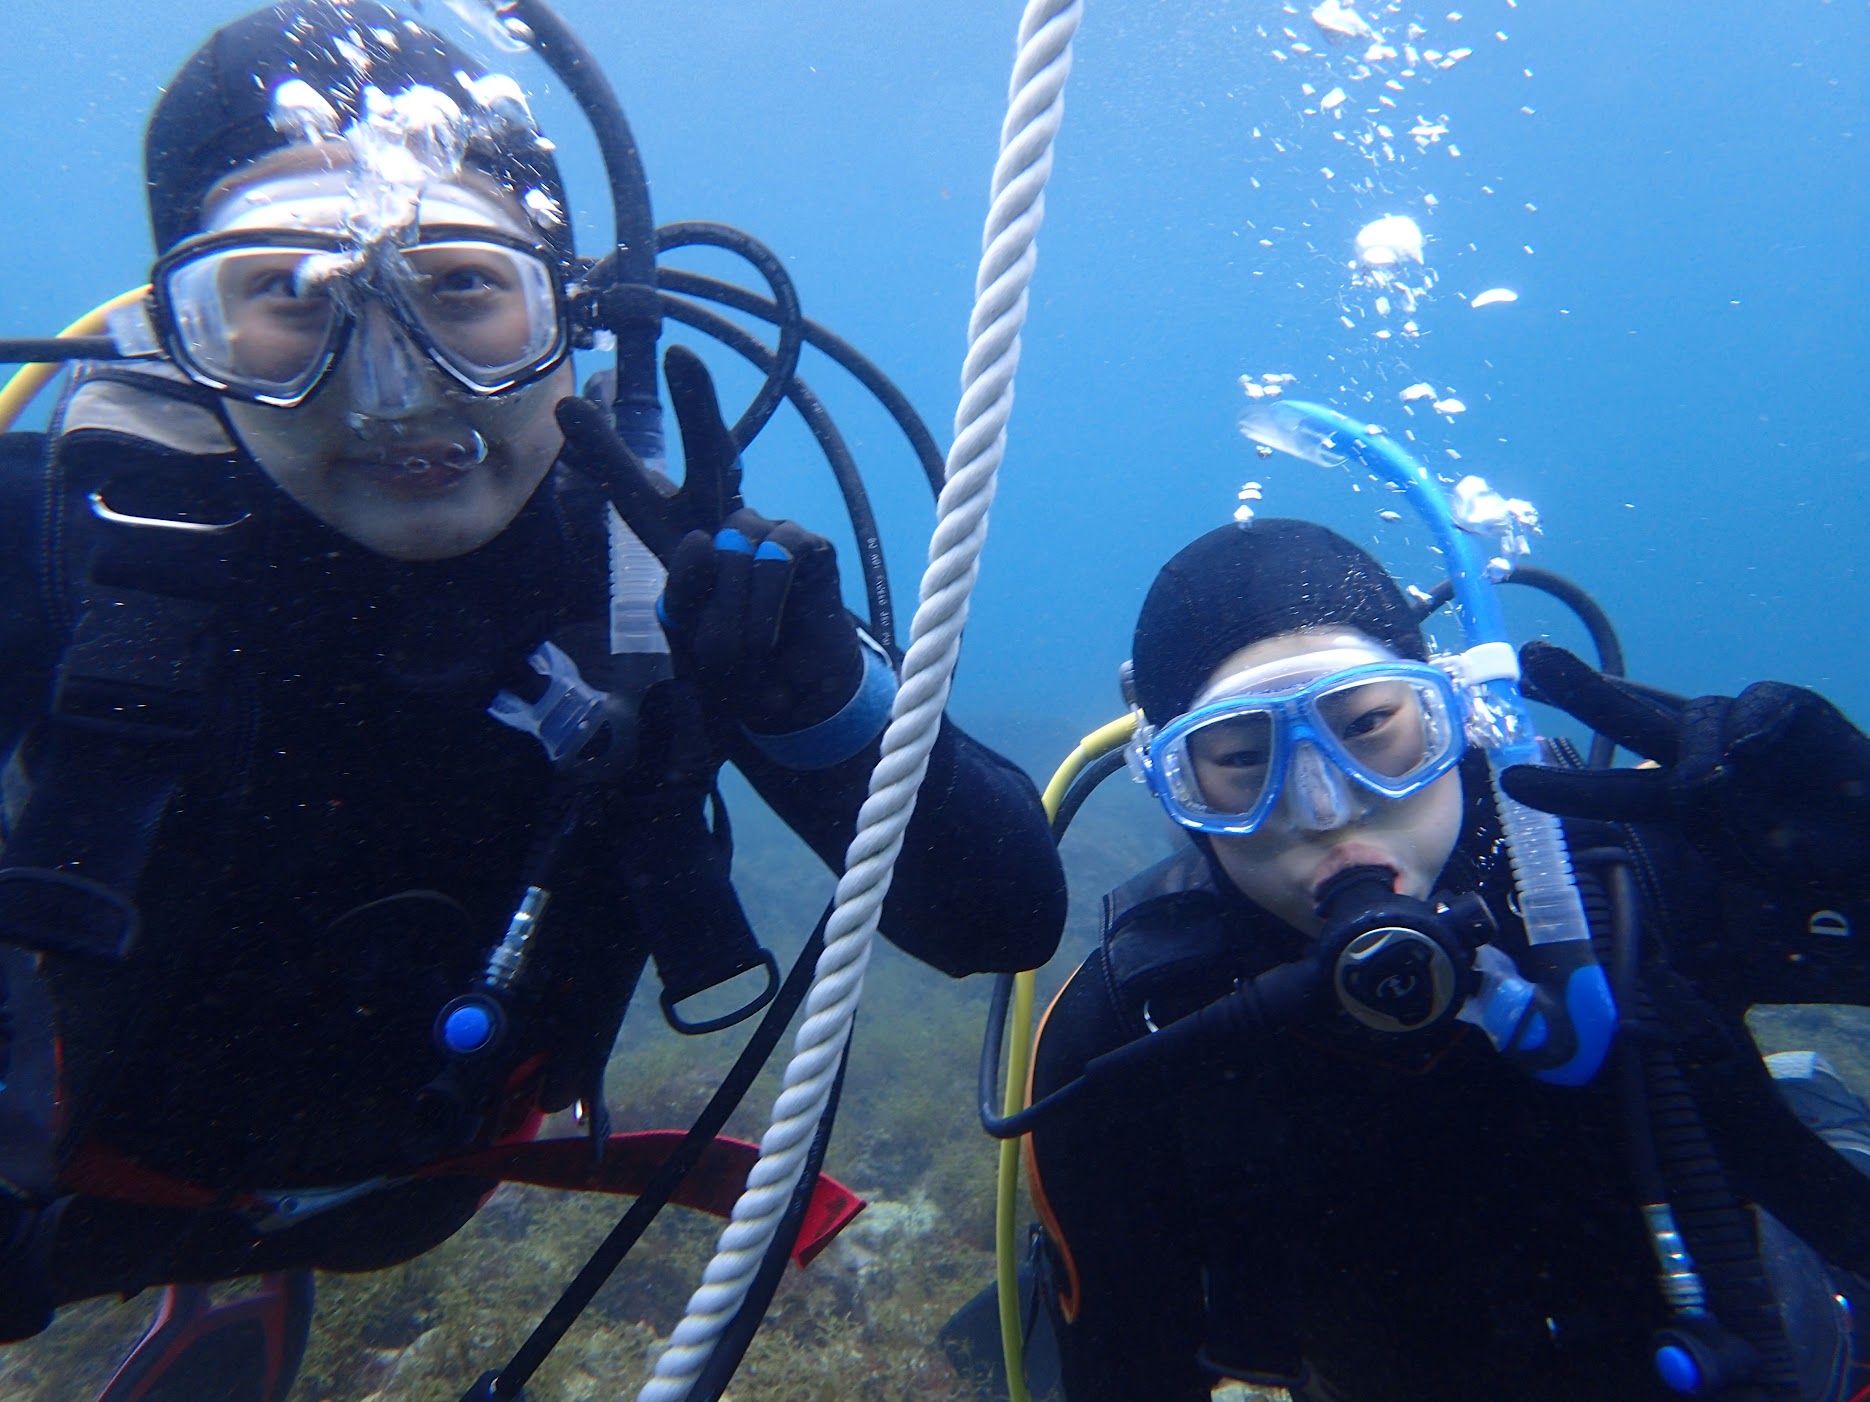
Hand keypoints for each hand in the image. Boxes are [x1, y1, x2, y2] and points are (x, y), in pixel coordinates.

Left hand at [554, 344, 862, 735]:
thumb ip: (687, 588)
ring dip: (730, 615)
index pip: (634, 491)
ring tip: (741, 652)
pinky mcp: (807, 546)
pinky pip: (772, 562)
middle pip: (709, 453)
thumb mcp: (688, 633)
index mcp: (677, 540)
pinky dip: (764, 606)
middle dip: (697, 402)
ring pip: (732, 548)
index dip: (602, 451)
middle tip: (682, 355)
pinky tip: (775, 629)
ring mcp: (767, 530)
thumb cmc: (733, 664)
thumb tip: (713, 538)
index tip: (565, 407)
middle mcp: (722, 522)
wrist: (792, 696)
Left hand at [1500, 641, 1869, 898]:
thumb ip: (1717, 818)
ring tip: (1728, 787)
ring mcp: (1738, 725)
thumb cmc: (1809, 851)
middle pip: (1626, 714)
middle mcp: (1697, 755)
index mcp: (1678, 798)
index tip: (1513, 780)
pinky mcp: (1786, 704)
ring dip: (1704, 750)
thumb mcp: (1751, 856)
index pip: (1611, 788)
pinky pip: (1756, 702)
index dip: (1565, 787)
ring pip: (1696, 714)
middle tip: (1530, 661)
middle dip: (1578, 687)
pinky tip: (1766, 749)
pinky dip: (1755, 723)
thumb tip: (1699, 779)